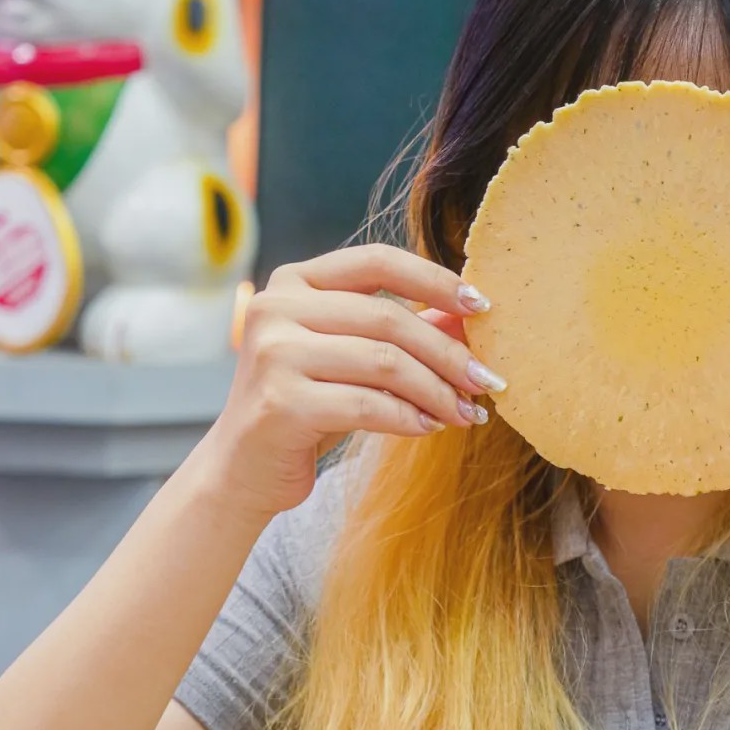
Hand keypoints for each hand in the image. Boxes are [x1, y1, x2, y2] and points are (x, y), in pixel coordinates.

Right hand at [201, 243, 507, 522]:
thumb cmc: (307, 405)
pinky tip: (429, 428)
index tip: (482, 305)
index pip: (377, 260)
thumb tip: (470, 316)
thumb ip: (402, 330)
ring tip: (465, 412)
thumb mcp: (354, 358)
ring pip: (383, 362)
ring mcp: (273, 353)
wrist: (242, 469)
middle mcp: (277, 306)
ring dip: (436, 391)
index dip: (435, 279)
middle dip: (447, 351)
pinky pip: (367, 405)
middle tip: (486, 379)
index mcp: (294, 281)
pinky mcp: (280, 402)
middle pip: (387, 317)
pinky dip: (408, 418)